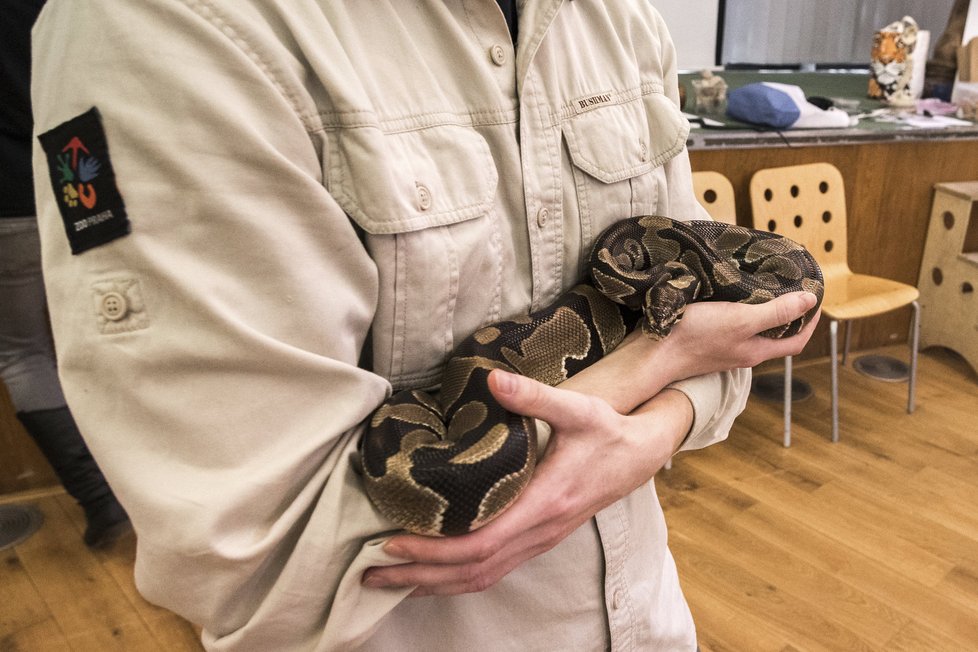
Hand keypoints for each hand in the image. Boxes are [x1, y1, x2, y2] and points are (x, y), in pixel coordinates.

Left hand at [361, 372, 692, 596]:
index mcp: (544, 503)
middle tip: (371, 571)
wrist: (640, 456)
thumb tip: (494, 380)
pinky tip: (431, 575)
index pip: (481, 541)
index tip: (394, 541)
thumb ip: (534, 397)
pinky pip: (492, 570)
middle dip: (420, 575)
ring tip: (389, 580)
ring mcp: (539, 540)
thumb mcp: (578, 409)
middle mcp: (540, 531)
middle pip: (472, 570)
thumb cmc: (607, 433)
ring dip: (434, 583)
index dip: (435, 549)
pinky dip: (456, 579)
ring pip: (481, 577)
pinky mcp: (537, 539)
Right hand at [663, 290, 820, 375]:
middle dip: (789, 315)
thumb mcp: (740, 320)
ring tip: (764, 287)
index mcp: (756, 351)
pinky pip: (731, 328)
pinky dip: (739, 313)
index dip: (811, 322)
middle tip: (791, 288)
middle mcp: (742, 354)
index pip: (797, 341)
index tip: (816, 298)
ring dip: (763, 313)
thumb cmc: (695, 336)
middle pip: (776, 337)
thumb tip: (810, 302)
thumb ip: (775, 312)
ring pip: (752, 332)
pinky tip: (730, 298)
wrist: (651, 353)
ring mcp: (722, 350)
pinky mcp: (704, 343)